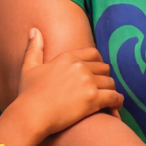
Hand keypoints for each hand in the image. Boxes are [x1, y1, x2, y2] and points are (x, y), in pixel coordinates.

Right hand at [4, 28, 120, 145]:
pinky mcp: (93, 99)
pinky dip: (117, 102)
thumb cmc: (28, 94)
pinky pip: (114, 97)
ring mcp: (88, 82)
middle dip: (104, 78)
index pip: (93, 53)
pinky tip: (114, 108)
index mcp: (67, 58)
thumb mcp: (28, 67)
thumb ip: (34, 48)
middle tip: (102, 89)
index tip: (97, 73)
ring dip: (110, 91)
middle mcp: (80, 67)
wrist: (31, 115)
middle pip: (104, 68)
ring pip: (111, 83)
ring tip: (108, 100)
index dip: (98, 63)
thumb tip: (35, 30)